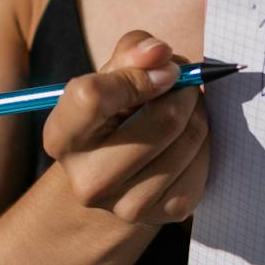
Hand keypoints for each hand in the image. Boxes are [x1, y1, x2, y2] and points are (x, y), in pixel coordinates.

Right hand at [42, 31, 209, 225]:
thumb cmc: (112, 114)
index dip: (137, 73)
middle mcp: (88, 180)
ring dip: (197, 113)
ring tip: (183, 107)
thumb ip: (131, 52)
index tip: (160, 66)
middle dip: (183, 91)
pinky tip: (186, 137)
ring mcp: (127, 204)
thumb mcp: (110, 77)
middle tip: (181, 82)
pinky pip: (203, 162)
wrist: (115, 178)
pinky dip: (203, 141)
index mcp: (61, 138)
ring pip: (188, 139)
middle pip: (163, 121)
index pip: (92, 97)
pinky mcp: (166, 212)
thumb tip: (160, 53)